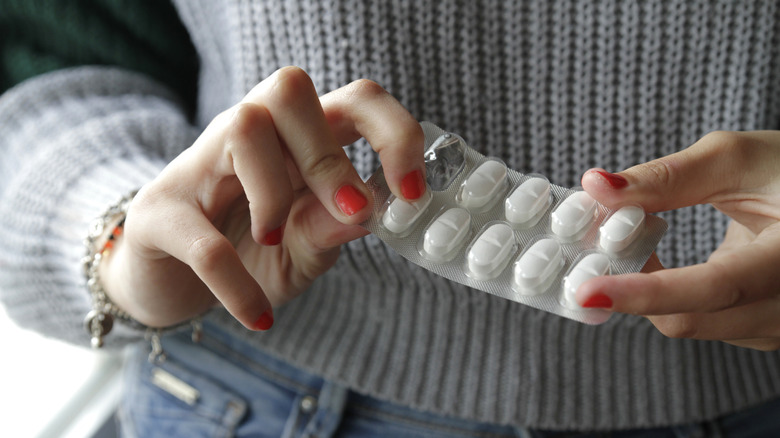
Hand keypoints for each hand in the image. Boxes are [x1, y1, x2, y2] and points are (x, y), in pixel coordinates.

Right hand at [100, 67, 425, 330]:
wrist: (168, 283)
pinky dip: (235, 281)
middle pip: (289, 89)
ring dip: (274, 193)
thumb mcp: (305, 247)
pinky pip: (199, 234)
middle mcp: (249, 137)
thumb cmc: (247, 254)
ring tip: (274, 240)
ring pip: (242, 127)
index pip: (355, 100)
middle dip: (329, 156)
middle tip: (348, 212)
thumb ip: (335, 228)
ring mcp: (198, 166)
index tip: (412, 192)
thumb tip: (379, 211)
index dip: (394, 133)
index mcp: (298, 140)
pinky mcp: (157, 213)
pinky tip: (258, 314)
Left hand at [579, 130, 779, 350]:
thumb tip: (595, 186)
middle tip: (586, 252)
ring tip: (629, 242)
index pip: (712, 288)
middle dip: (628, 288)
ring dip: (644, 289)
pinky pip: (697, 321)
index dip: (644, 291)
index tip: (587, 290)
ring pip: (686, 323)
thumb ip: (667, 177)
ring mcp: (775, 327)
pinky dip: (664, 294)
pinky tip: (654, 260)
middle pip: (686, 318)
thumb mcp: (740, 159)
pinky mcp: (758, 330)